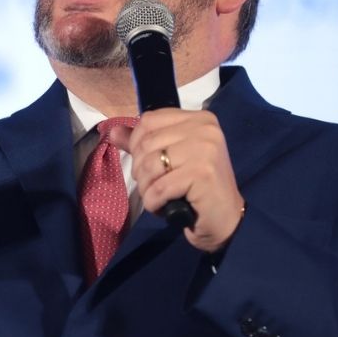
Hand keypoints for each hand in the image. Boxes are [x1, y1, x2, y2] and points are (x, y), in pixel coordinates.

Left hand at [111, 109, 243, 252]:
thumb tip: (111, 131)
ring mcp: (206, 149)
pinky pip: (159, 187)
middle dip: (141, 170)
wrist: (226, 219)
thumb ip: (143, 143)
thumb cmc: (197, 187)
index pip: (149, 120)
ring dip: (146, 188)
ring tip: (159, 197)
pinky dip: (154, 202)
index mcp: (199, 118)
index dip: (137, 144)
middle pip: (146, 143)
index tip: (147, 164)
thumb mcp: (172, 158)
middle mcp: (205, 128)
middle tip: (154, 186)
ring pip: (150, 165)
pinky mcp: (202, 173)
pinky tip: (164, 208)